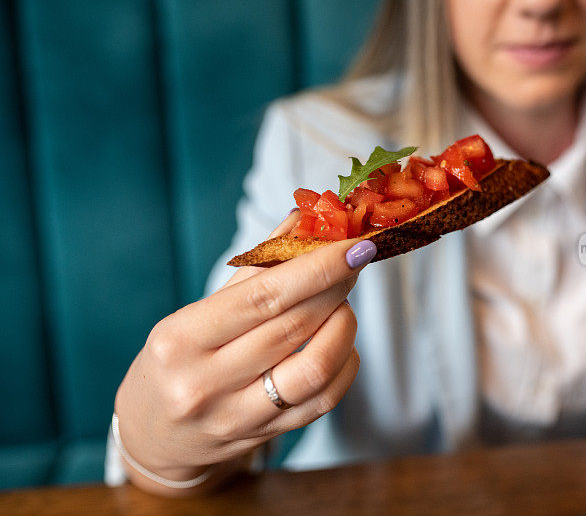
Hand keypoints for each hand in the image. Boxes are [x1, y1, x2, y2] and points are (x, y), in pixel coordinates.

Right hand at [114, 210, 374, 492]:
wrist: (156, 439)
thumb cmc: (176, 363)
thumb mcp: (195, 314)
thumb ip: (252, 269)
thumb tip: (301, 220)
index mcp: (181, 340)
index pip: (262, 297)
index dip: (316, 269)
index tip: (352, 245)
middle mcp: (205, 383)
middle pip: (292, 327)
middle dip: (335, 287)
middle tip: (354, 261)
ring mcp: (236, 417)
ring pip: (314, 370)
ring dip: (343, 328)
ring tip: (342, 305)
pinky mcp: (264, 437)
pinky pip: (323, 401)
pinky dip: (344, 364)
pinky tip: (341, 343)